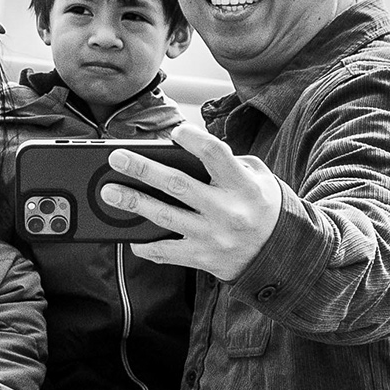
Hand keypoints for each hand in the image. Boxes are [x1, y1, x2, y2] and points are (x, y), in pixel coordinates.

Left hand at [106, 129, 284, 281]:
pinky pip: (168, 252)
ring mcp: (213, 236)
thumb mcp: (258, 178)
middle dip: (143, 169)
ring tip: (108, 192)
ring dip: (133, 203)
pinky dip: (147, 246)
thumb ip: (228, 162)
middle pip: (177, 185)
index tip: (175, 131)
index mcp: (243, 185)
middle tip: (116, 158)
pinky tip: (130, 239)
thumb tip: (186, 151)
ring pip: (165, 217)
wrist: (281, 255)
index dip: (193, 139)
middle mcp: (227, 210)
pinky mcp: (203, 258)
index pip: (215, 154)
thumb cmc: (263, 207)